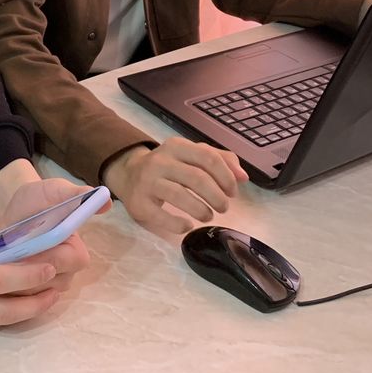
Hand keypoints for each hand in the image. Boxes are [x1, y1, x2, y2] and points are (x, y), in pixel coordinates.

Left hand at [0, 177, 103, 291]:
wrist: (14, 210)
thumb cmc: (38, 199)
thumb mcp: (54, 190)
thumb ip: (76, 194)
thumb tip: (105, 199)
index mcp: (76, 251)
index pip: (71, 262)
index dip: (51, 255)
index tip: (32, 243)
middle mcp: (66, 273)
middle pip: (51, 282)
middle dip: (30, 268)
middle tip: (12, 251)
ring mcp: (46, 285)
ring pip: (33, 292)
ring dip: (16, 276)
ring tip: (5, 256)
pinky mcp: (28, 292)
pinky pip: (19, 297)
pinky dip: (7, 284)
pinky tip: (1, 268)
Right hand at [102, 137, 247, 233]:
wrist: (128, 173)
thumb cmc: (168, 166)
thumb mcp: (191, 155)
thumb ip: (220, 160)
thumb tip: (243, 177)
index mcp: (177, 146)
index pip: (208, 157)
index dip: (226, 177)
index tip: (232, 192)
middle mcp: (160, 161)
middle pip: (197, 178)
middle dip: (216, 196)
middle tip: (223, 208)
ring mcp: (147, 181)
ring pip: (179, 195)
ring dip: (201, 210)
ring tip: (208, 216)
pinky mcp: (138, 202)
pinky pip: (160, 215)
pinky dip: (178, 224)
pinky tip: (188, 226)